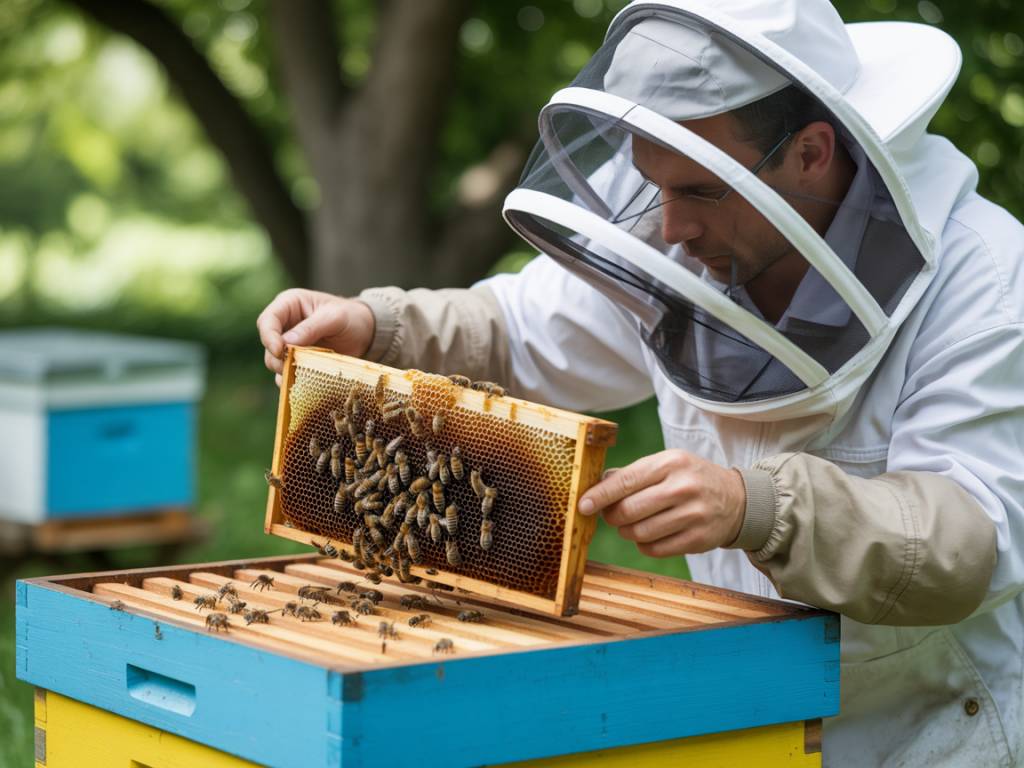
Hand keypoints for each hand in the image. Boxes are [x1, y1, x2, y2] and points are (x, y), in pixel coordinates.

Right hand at [256, 288, 375, 385]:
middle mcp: (284, 324)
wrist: (365, 333)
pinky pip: (286, 374)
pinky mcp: (296, 360)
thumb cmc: (350, 318)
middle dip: (277, 357)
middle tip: (295, 366)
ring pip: (274, 361)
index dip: (269, 336)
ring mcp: (289, 344)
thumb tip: (286, 344)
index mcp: (289, 304)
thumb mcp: (335, 318)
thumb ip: (311, 328)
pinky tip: (308, 381)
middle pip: (267, 343)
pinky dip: (293, 380)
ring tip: (307, 372)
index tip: (279, 351)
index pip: (267, 320)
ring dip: (286, 370)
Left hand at [577, 449, 746, 556]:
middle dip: (612, 516)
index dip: (599, 496)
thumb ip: (631, 474)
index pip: (625, 481)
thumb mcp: (666, 464)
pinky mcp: (698, 539)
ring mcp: (693, 515)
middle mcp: (682, 488)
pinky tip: (650, 534)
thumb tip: (596, 486)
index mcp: (670, 463)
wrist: (736, 499)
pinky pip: (654, 549)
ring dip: (627, 532)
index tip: (582, 505)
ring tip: (632, 524)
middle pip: (628, 511)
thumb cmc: (690, 479)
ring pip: (639, 533)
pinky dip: (644, 545)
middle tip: (612, 515)